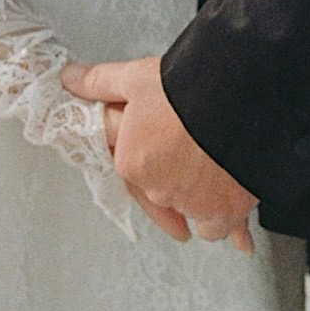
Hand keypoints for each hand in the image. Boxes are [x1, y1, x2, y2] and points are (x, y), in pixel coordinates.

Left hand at [64, 58, 257, 252]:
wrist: (240, 101)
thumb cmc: (188, 88)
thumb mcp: (138, 77)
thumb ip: (101, 82)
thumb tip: (69, 79)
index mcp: (133, 162)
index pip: (133, 166)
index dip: (150, 153)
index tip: (163, 147)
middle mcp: (159, 189)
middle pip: (163, 190)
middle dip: (175, 176)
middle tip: (190, 159)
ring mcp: (193, 203)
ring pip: (193, 211)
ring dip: (201, 200)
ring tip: (214, 182)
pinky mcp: (227, 210)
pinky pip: (220, 227)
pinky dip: (228, 226)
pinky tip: (235, 233)